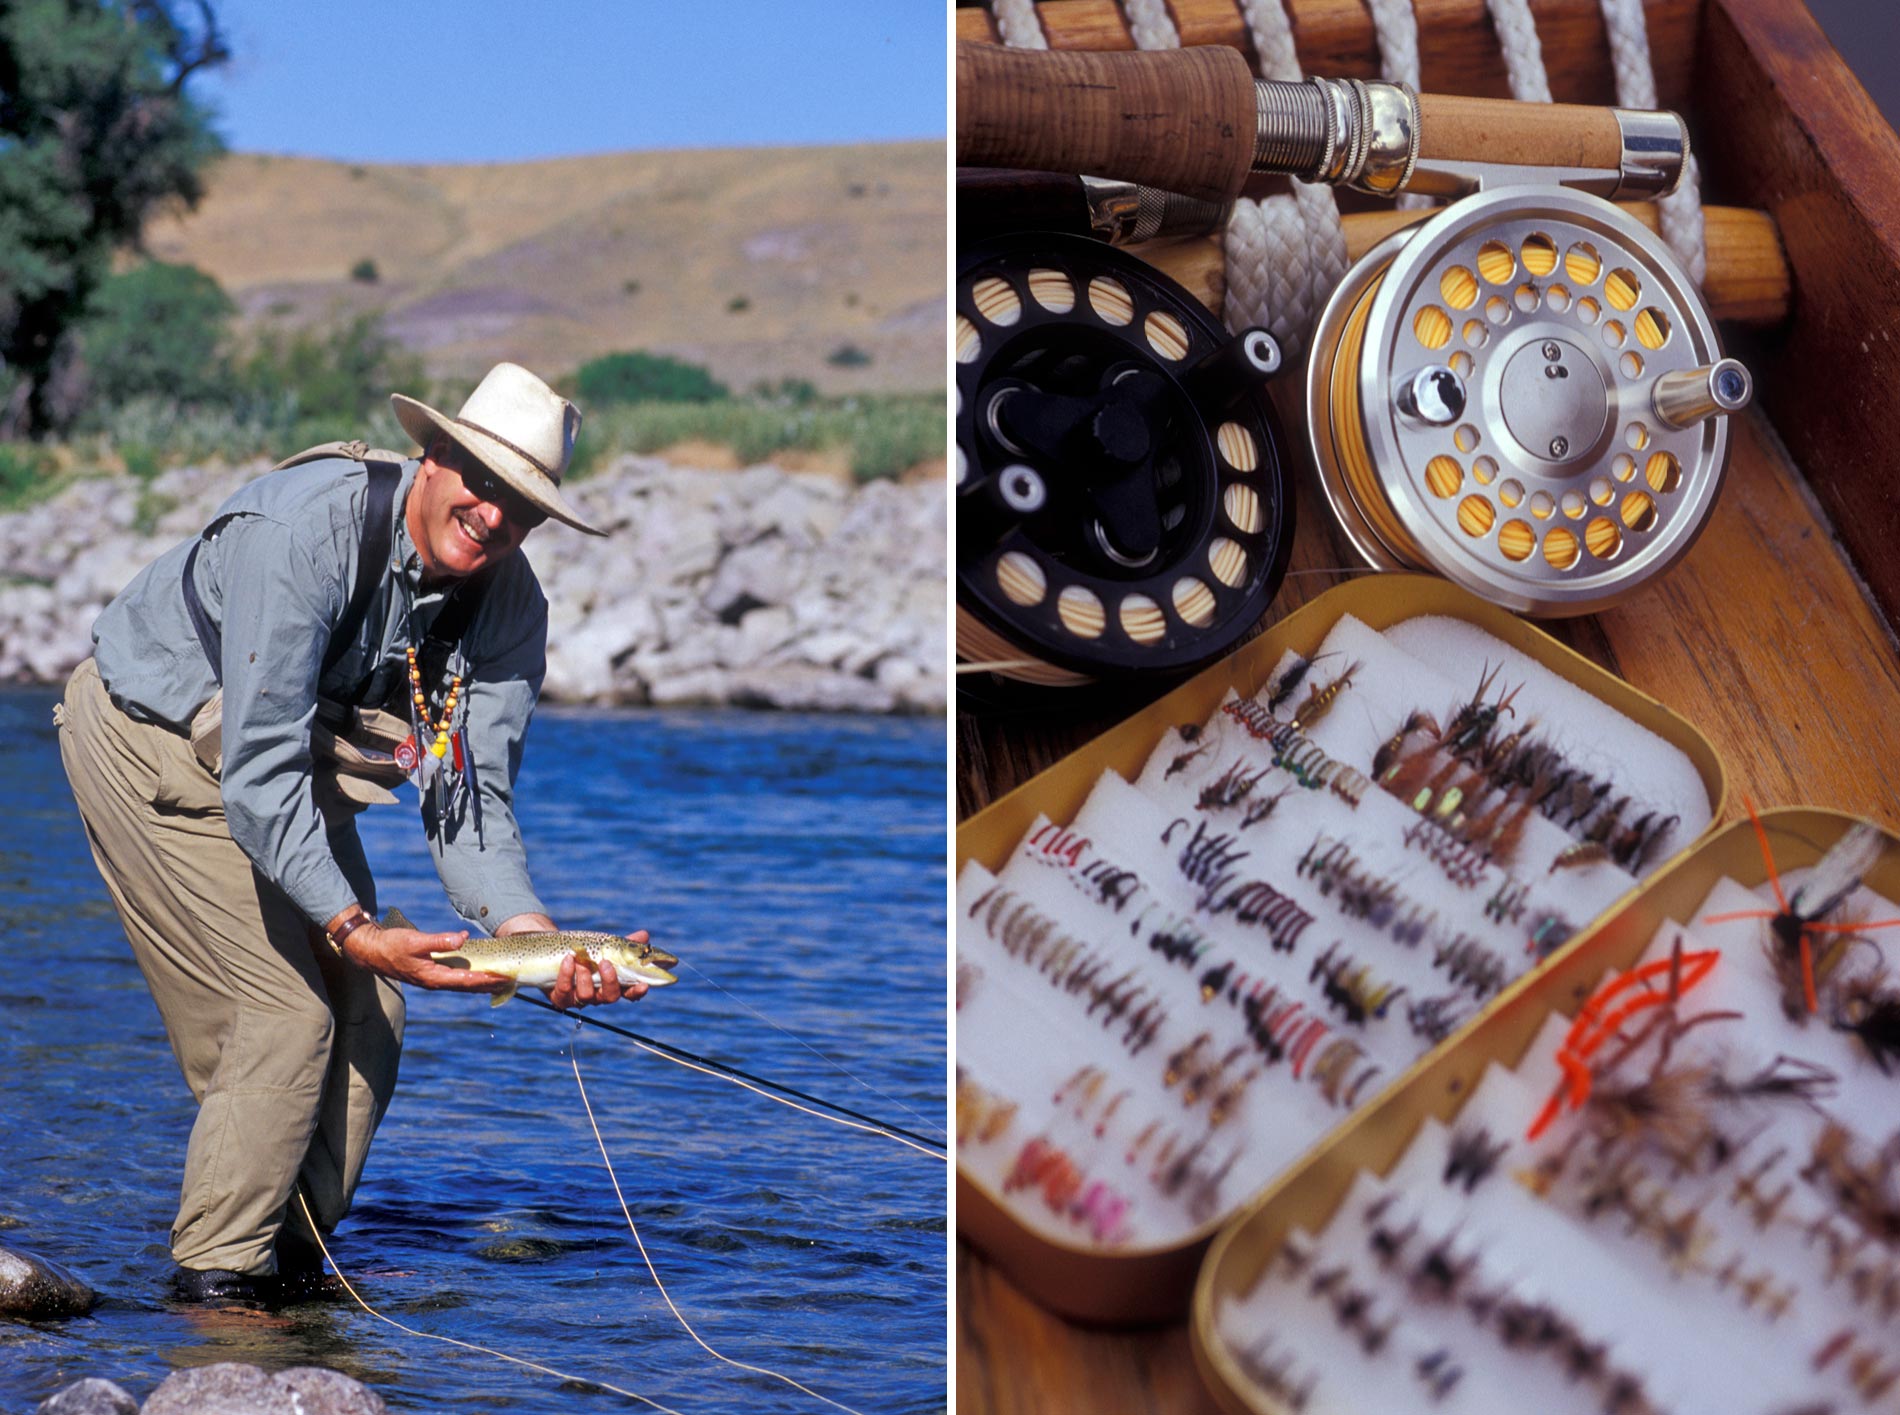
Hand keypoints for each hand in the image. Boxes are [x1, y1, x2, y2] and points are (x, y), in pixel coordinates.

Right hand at [342, 920, 510, 993]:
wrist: (370, 951)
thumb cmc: (391, 946)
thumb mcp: (415, 941)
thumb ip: (439, 941)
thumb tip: (462, 938)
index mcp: (433, 977)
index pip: (467, 981)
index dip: (487, 979)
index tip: (504, 977)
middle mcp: (435, 981)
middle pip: (468, 986)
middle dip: (490, 985)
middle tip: (511, 982)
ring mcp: (433, 979)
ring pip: (463, 984)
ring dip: (482, 983)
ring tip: (501, 981)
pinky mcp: (431, 974)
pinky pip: (456, 979)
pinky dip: (470, 978)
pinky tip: (478, 974)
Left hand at [545, 937, 651, 1009]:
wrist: (554, 954)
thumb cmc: (585, 953)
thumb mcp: (604, 945)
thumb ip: (624, 943)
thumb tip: (644, 935)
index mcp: (612, 984)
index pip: (629, 993)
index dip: (637, 991)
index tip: (643, 984)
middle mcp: (598, 995)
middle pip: (610, 997)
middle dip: (609, 981)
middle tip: (605, 963)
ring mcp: (579, 998)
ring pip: (586, 996)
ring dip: (585, 977)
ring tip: (580, 960)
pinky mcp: (560, 998)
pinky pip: (564, 991)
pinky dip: (566, 975)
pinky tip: (568, 959)